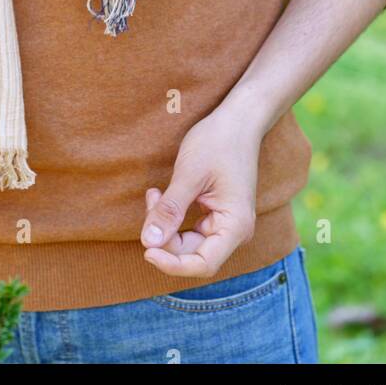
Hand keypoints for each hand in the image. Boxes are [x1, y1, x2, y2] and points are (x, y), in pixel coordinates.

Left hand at [140, 108, 262, 280]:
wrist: (238, 120)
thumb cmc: (217, 142)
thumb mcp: (189, 175)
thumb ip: (170, 210)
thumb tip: (148, 243)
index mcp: (235, 226)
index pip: (203, 264)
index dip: (172, 264)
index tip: (147, 250)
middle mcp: (234, 231)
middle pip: (192, 254)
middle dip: (164, 236)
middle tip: (150, 201)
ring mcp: (226, 224)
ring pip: (187, 242)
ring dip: (166, 225)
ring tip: (154, 193)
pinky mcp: (216, 215)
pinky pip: (190, 229)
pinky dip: (172, 217)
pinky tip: (160, 196)